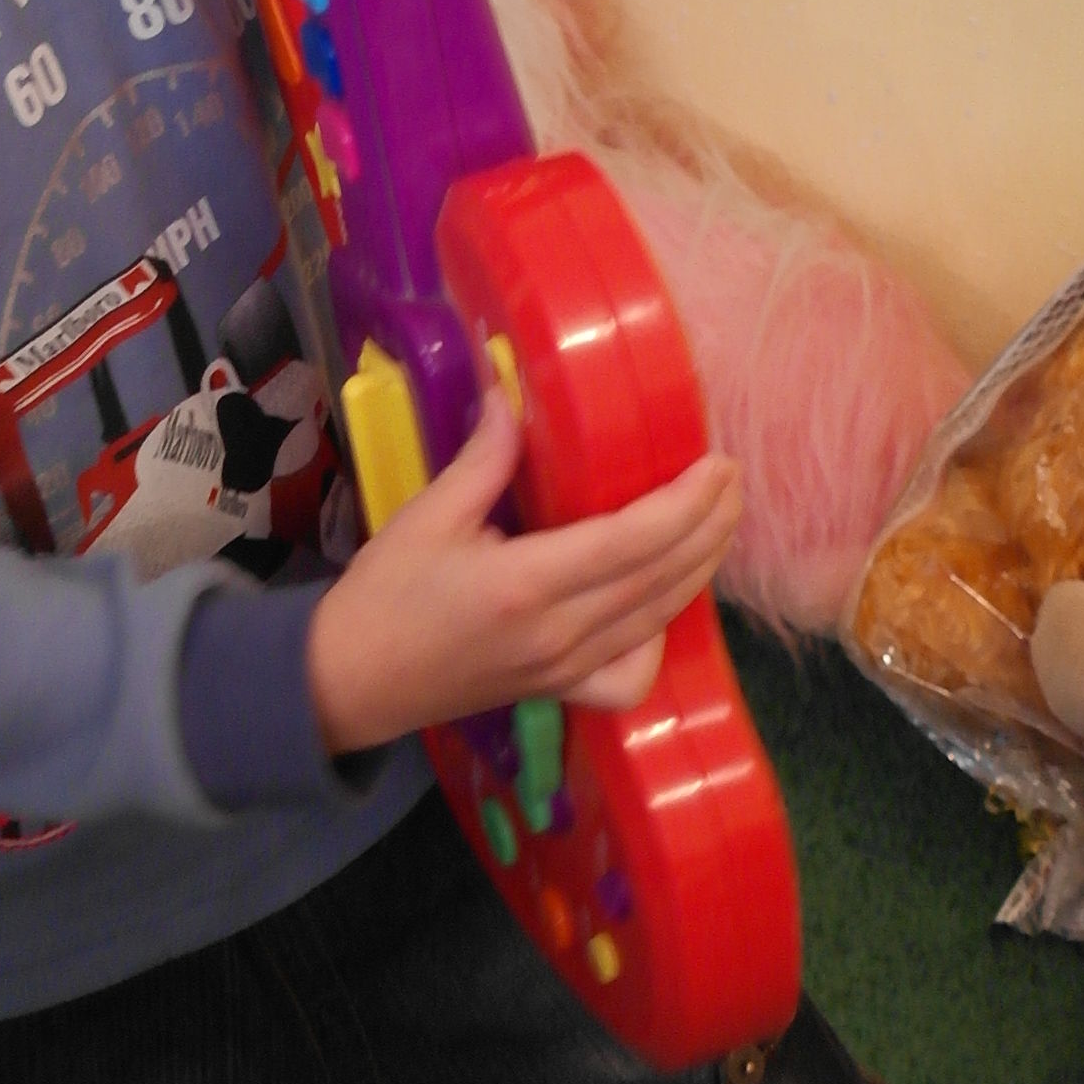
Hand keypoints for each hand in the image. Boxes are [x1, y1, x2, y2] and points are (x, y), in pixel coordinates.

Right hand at [304, 389, 742, 755]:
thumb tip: (512, 392)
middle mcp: (560, 632)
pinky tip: (661, 601)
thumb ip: (484, 459)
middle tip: (733, 476)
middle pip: (662, 578)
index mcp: (527, 584)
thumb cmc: (385, 594)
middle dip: (710, 525)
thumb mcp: (428, 515)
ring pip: (659, 619)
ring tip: (718, 519)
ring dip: (700, 567)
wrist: (350, 682)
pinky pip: (632, 673)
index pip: (633, 541)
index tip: (717, 462)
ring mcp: (567, 668)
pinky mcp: (562, 691)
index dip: (687, 502)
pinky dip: (661, 636)